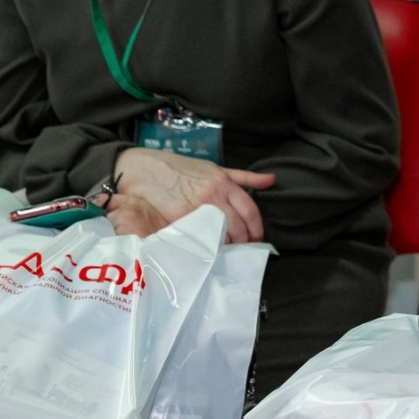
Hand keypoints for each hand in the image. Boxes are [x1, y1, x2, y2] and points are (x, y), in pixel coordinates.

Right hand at [113, 147, 275, 243]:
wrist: (146, 169)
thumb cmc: (182, 169)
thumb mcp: (215, 168)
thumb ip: (244, 177)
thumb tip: (271, 180)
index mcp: (224, 183)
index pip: (250, 211)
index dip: (256, 228)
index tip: (256, 238)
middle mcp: (213, 196)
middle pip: (238, 227)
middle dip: (244, 241)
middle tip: (243, 249)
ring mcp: (196, 209)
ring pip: (221, 236)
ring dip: (227, 246)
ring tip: (227, 250)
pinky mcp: (179, 220)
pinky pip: (200, 238)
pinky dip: (207, 246)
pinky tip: (208, 249)